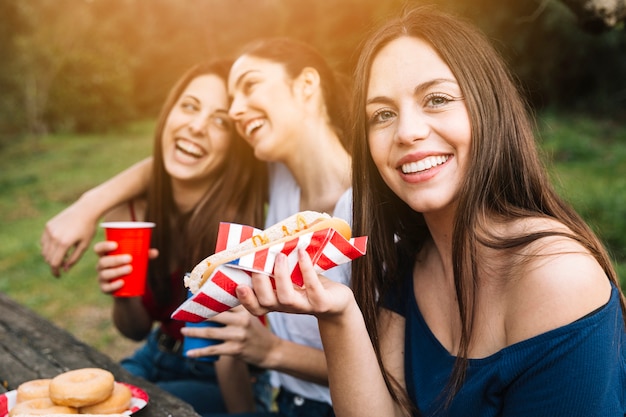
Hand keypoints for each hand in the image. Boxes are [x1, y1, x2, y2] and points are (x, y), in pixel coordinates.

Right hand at [41, 202, 99, 276]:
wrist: (86, 209)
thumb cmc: (89, 228)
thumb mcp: (84, 245)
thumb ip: (74, 259)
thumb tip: (65, 269)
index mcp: (64, 243)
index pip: (55, 263)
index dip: (55, 271)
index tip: (59, 276)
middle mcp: (54, 237)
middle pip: (48, 258)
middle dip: (54, 264)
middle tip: (63, 266)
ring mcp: (49, 230)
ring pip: (44, 250)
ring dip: (51, 256)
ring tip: (63, 256)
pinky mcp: (48, 225)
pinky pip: (44, 241)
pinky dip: (48, 247)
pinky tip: (59, 247)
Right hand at [94, 241, 157, 294]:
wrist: (128, 287)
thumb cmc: (131, 266)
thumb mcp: (137, 260)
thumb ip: (145, 255)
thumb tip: (155, 252)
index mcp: (105, 255)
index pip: (99, 248)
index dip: (104, 246)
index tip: (116, 245)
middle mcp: (101, 266)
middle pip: (103, 262)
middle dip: (116, 260)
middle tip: (129, 258)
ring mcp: (101, 278)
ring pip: (105, 274)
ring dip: (117, 271)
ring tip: (130, 269)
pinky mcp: (105, 288)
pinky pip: (106, 288)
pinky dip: (114, 285)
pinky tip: (122, 282)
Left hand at [181, 306, 277, 367]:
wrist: (271, 351)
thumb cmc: (256, 331)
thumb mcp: (252, 314)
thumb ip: (238, 306)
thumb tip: (215, 298)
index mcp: (245, 309)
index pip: (222, 301)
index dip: (207, 298)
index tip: (192, 297)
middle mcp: (242, 320)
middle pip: (213, 315)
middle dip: (196, 314)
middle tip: (184, 313)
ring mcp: (238, 335)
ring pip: (210, 332)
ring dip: (193, 332)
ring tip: (183, 331)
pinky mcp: (235, 349)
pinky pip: (213, 350)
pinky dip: (199, 352)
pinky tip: (189, 353)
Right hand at [237, 249, 352, 318]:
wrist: (337, 302)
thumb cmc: (309, 284)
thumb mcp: (291, 277)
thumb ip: (276, 266)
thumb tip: (261, 240)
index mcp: (276, 302)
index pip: (256, 308)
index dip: (246, 300)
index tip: (239, 285)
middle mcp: (287, 307)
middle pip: (266, 302)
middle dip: (260, 283)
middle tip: (258, 263)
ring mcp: (304, 306)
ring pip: (286, 297)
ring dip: (280, 275)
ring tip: (279, 255)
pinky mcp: (321, 302)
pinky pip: (312, 286)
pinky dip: (305, 268)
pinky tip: (302, 253)